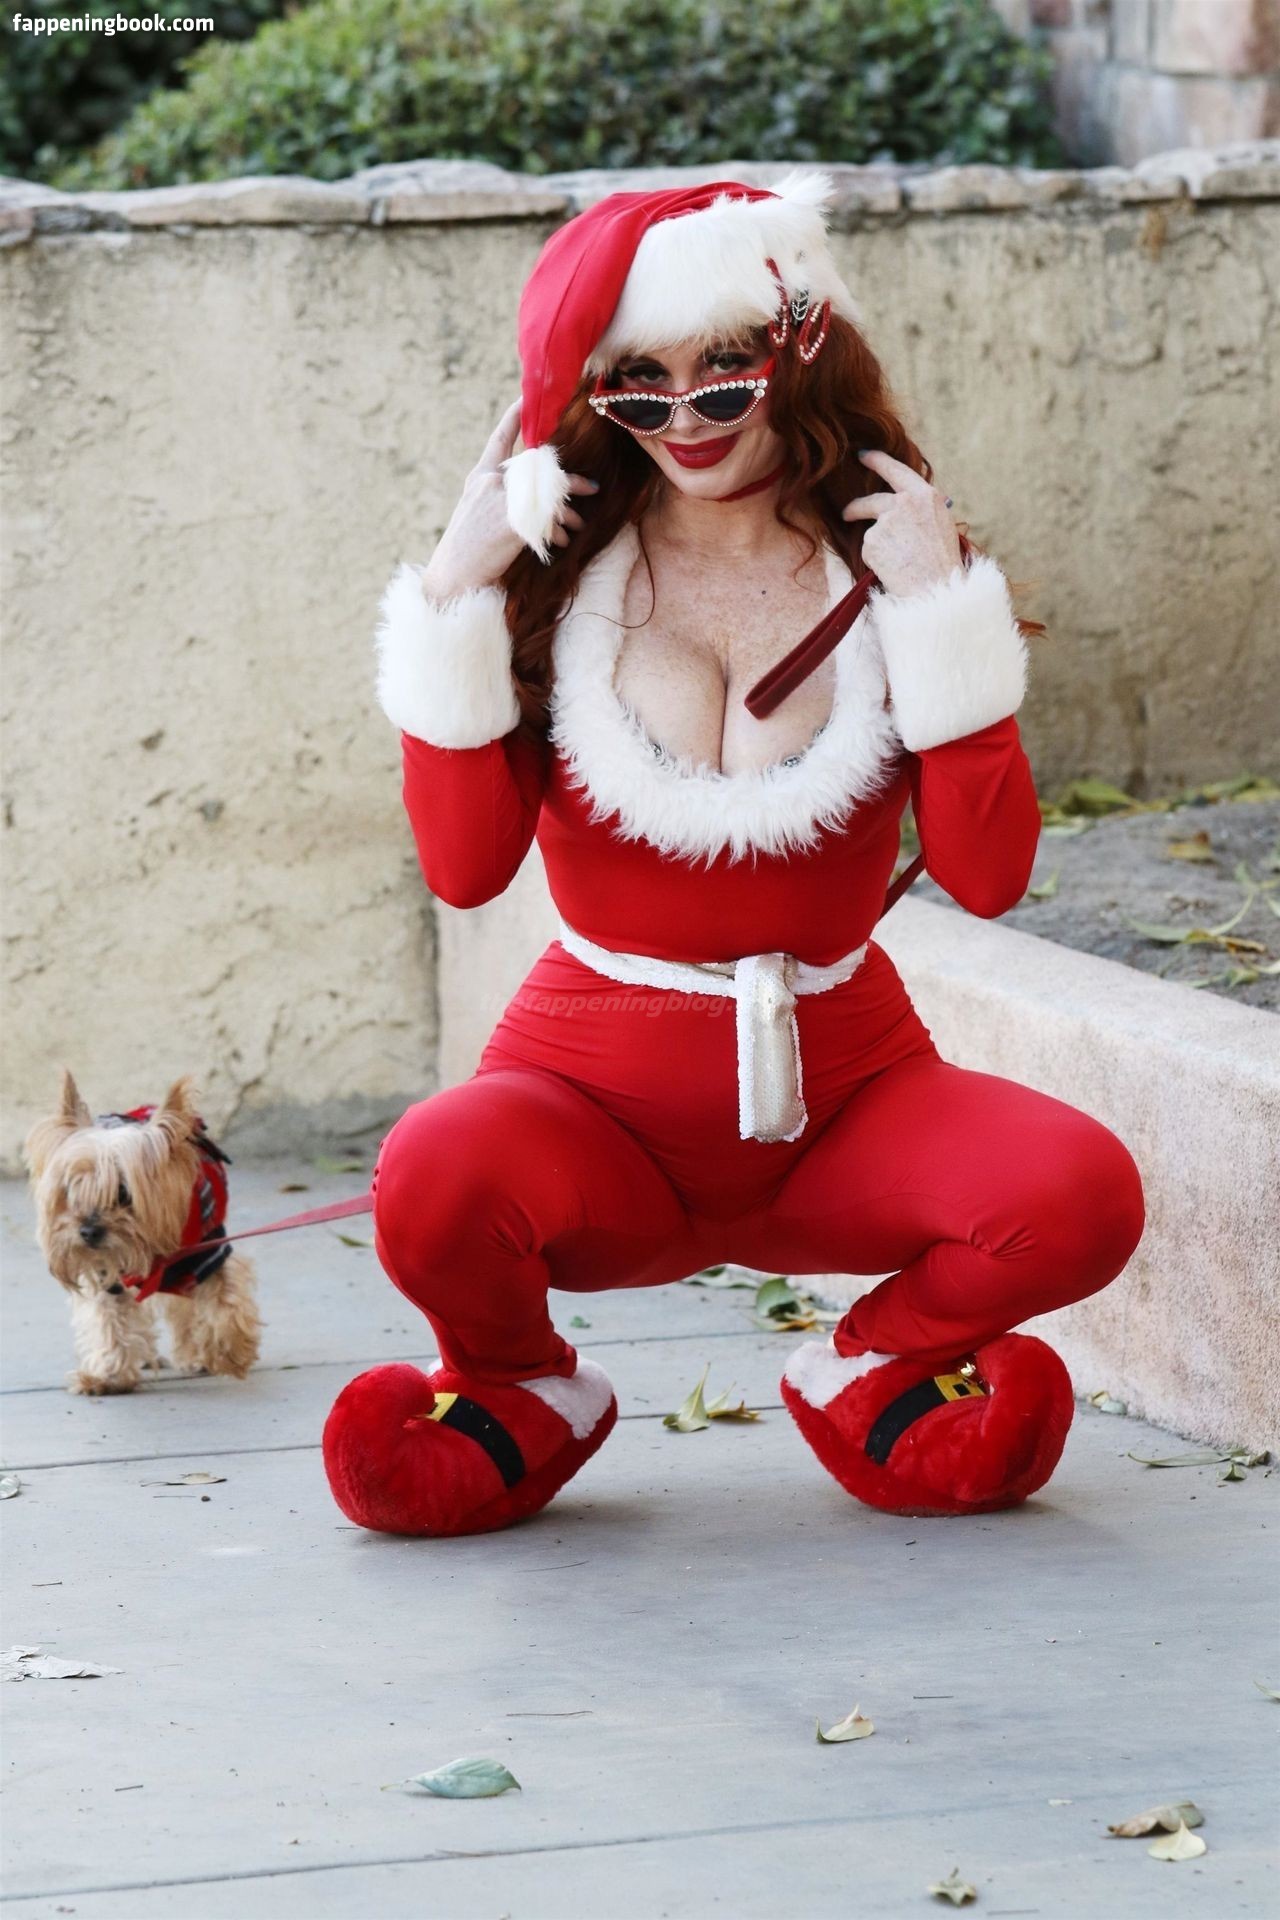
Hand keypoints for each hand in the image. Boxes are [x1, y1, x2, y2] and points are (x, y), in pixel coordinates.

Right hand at [418, 398, 598, 599]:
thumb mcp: (475, 515)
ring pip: (548, 496)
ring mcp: (498, 500)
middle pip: (537, 469)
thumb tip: (537, 498)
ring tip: (578, 524)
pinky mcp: (509, 523)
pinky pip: (546, 521)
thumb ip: (499, 498)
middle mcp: (488, 482)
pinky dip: (558, 532)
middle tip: (591, 487)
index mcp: (478, 478)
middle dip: (568, 482)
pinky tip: (562, 541)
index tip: (524, 400)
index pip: (499, 440)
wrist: (451, 580)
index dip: (513, 419)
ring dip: (567, 512)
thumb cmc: (465, 553)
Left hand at [841, 449, 961, 597]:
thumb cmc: (943, 563)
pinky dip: (877, 561)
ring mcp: (886, 520)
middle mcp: (904, 502)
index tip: (863, 455)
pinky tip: (894, 570)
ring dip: (879, 547)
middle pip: (873, 500)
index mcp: (926, 496)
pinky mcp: (872, 540)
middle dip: (856, 507)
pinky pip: (869, 550)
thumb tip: (902, 505)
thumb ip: (921, 510)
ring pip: (873, 531)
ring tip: (898, 565)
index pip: (896, 470)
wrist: (936, 589)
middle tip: (847, 512)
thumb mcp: (941, 525)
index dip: (878, 460)